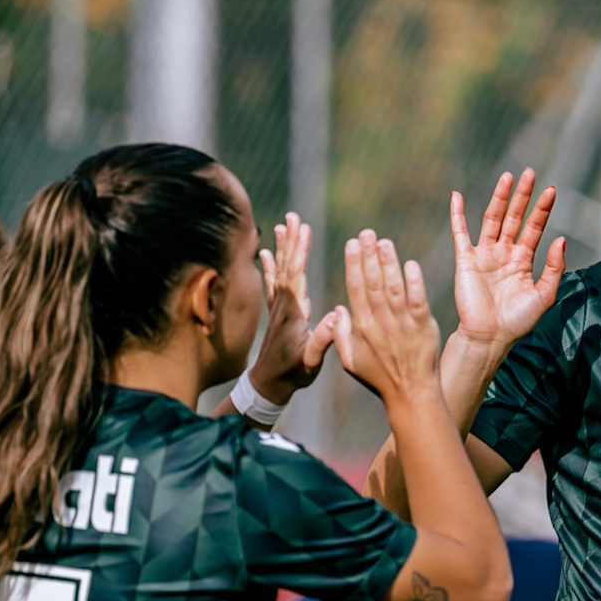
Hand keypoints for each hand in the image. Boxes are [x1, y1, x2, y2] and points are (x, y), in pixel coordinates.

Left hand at [248, 213, 337, 404]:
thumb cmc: (293, 374)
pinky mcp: (275, 311)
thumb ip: (322, 341)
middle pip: (287, 266)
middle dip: (291, 240)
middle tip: (292, 216)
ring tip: (280, 225)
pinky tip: (263, 252)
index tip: (303, 228)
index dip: (299, 251)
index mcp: (294, 313)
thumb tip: (337, 318)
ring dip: (280, 247)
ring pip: (279, 271)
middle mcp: (283, 305)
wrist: (268, 384)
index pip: (297, 275)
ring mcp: (277, 307)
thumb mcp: (311, 362)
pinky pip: (271, 283)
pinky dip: (268, 265)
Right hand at [331, 231, 440, 405]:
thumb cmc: (379, 377)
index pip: (355, 289)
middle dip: (368, 255)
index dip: (353, 265)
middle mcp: (380, 322)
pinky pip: (418, 300)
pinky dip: (414, 283)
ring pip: (393, 287)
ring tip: (384, 241)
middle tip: (366, 233)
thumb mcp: (350, 361)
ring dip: (388, 263)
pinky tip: (410, 265)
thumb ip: (339, 335)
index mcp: (362, 327)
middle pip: (372, 283)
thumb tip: (337, 309)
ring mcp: (402, 323)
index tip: (351, 244)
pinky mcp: (423, 326)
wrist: (410, 393)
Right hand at [451, 169, 565, 350]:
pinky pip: (460, 234)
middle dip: (523, 196)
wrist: (490, 338)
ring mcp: (484, 255)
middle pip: (515, 217)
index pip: (534, 228)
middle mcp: (504, 253)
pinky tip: (456, 196)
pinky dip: (457, 215)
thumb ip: (554, 267)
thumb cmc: (517, 321)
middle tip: (530, 173)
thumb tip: (561, 239)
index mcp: (523, 260)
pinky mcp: (466, 261)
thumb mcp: (544, 295)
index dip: (542, 209)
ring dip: (499, 198)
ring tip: (508, 177)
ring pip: (492, 219)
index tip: (551, 190)